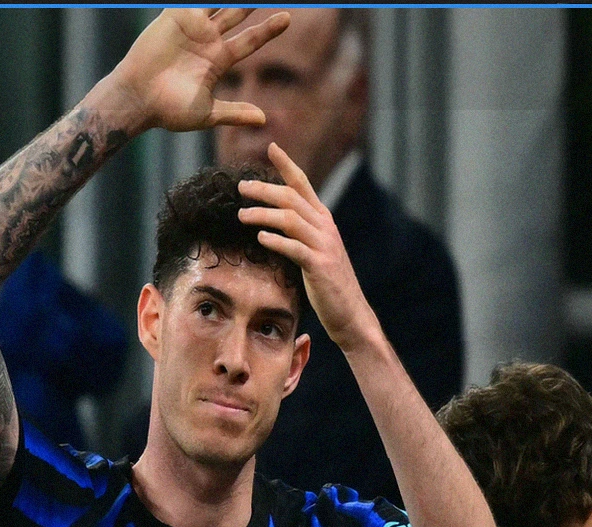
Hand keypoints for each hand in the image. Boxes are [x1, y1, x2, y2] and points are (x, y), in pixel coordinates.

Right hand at [108, 8, 290, 133]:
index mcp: (219, 61)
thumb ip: (234, 113)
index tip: (287, 18)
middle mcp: (208, 41)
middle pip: (237, 15)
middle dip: (252, 4)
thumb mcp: (207, 113)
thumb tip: (263, 120)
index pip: (250, 41)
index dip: (268, 30)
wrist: (137, 100)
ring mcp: (192, 28)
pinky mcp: (174, 17)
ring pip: (219, 2)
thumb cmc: (169, 111)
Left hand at [237, 142, 378, 348]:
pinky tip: (260, 239)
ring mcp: (324, 246)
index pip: (303, 185)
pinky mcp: (320, 266)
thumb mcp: (316, 251)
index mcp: (324, 220)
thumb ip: (301, 233)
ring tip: (241, 216)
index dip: (287, 165)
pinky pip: (295, 248)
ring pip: (291, 219)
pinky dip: (276, 241)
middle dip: (264, 189)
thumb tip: (275, 221)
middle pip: (292, 197)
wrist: (350, 314)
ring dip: (263, 214)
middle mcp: (325, 227)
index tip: (271, 147)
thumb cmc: (329, 284)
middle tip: (240, 187)